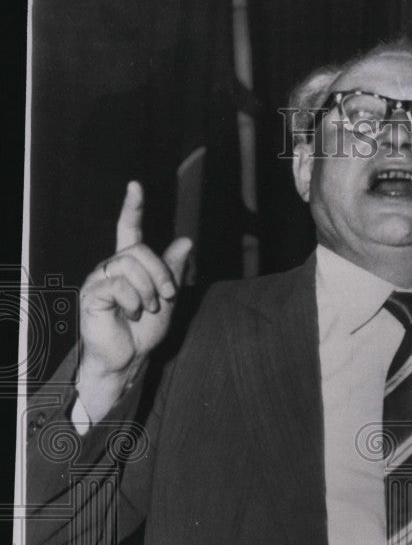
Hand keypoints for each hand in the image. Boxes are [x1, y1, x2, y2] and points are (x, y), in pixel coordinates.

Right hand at [77, 182, 191, 420]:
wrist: (129, 358)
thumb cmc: (144, 331)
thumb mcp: (167, 299)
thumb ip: (174, 271)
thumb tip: (186, 241)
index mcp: (128, 266)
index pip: (128, 229)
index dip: (132, 208)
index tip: (136, 186)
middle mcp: (111, 267)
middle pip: (138, 250)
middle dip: (160, 272)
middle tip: (168, 296)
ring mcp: (99, 279)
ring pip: (129, 264)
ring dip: (148, 289)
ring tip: (147, 309)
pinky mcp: (91, 294)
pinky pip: (118, 284)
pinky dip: (133, 300)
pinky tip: (132, 314)